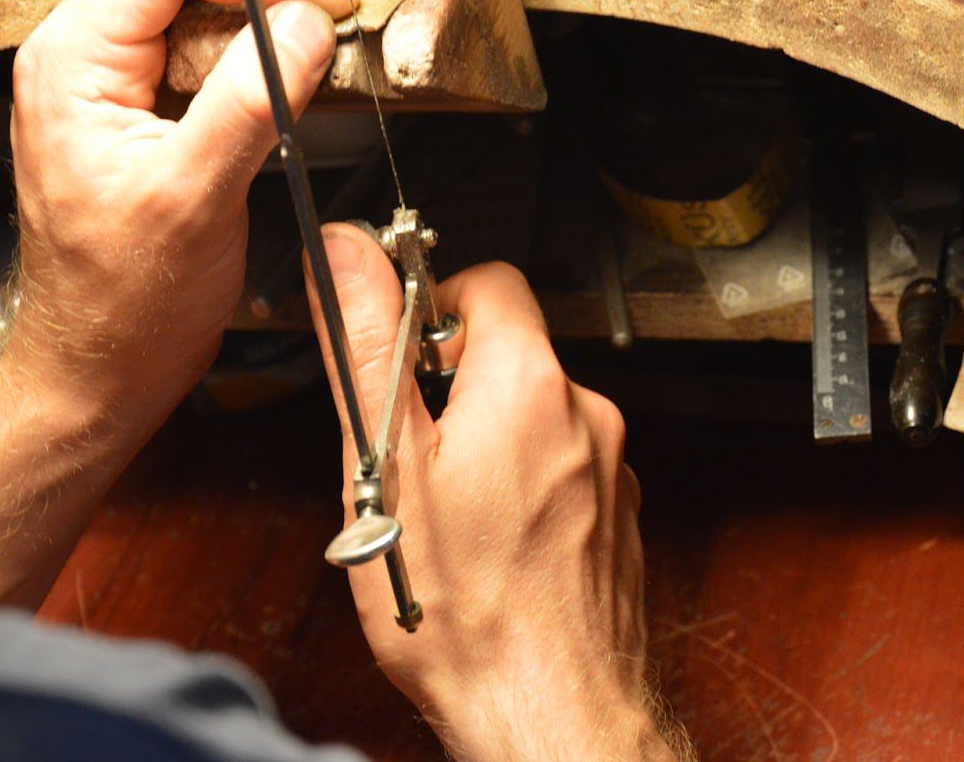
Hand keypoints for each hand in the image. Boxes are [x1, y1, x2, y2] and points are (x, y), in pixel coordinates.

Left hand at [8, 0, 374, 427]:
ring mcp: (121, 64)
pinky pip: (213, 20)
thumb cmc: (123, 303)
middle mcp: (88, 46)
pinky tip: (316, 21)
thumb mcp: (191, 204)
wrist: (103, 362)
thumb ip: (246, 103)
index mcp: (74, 60)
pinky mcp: (155, 87)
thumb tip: (306, 24)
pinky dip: (273, 9)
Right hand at [307, 228, 686, 759]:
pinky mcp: (617, 518)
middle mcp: (587, 414)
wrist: (550, 709)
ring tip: (444, 516)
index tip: (400, 345)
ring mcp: (611, 469)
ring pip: (534, 420)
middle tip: (405, 454)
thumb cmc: (462, 608)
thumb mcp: (385, 462)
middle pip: (511, 354)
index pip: (490, 281)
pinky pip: (562, 472)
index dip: (434, 301)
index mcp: (529, 383)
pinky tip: (489, 546)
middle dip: (451, 387)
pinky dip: (523, 489)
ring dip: (486, 444)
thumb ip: (367, 344)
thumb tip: (347, 254)